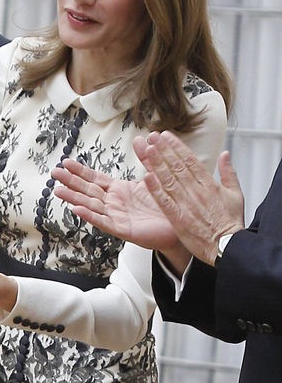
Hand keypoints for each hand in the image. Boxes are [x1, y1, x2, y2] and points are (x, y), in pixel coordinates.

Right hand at [53, 157, 178, 251]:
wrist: (180, 225)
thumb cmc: (166, 204)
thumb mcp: (154, 176)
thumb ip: (146, 158)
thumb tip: (141, 138)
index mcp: (119, 190)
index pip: (95, 178)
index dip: (80, 171)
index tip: (66, 162)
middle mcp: (114, 203)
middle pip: (87, 191)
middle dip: (70, 182)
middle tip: (54, 174)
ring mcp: (116, 217)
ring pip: (91, 206)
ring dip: (74, 198)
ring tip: (58, 191)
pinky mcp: (123, 230)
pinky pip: (104, 222)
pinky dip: (91, 216)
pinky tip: (77, 209)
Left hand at [136, 134, 244, 265]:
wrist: (227, 246)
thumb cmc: (231, 222)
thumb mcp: (236, 193)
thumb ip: (229, 172)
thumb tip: (225, 154)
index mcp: (209, 184)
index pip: (190, 160)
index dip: (177, 147)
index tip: (167, 136)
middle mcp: (197, 191)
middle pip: (177, 166)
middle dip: (164, 150)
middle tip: (153, 137)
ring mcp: (187, 205)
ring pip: (169, 180)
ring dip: (157, 164)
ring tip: (147, 150)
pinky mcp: (178, 219)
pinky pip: (164, 202)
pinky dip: (156, 189)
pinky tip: (146, 178)